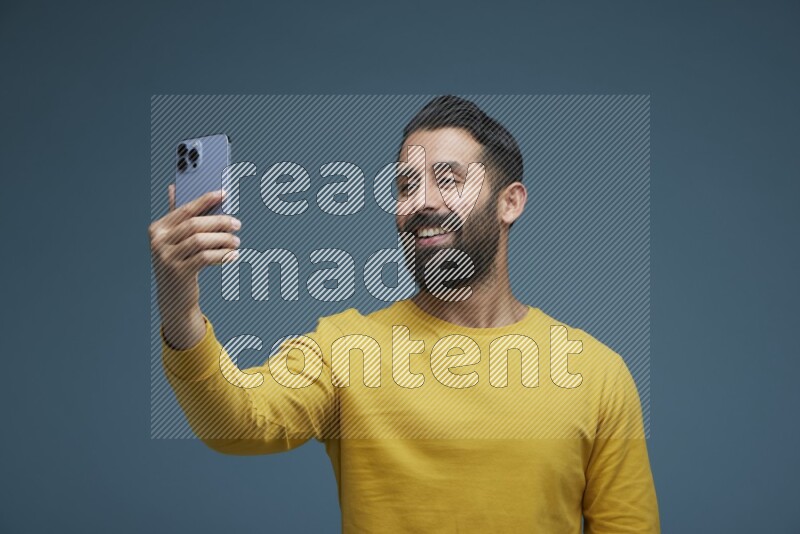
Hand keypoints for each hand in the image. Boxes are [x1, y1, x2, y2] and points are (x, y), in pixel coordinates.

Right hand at [149, 185, 240, 347]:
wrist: (174, 298)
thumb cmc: (179, 262)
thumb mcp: (175, 240)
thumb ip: (178, 216)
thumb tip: (174, 187)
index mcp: (157, 229)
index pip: (185, 209)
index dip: (205, 200)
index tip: (225, 193)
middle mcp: (158, 242)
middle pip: (194, 225)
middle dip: (219, 222)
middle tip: (237, 224)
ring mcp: (166, 258)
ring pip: (201, 241)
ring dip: (223, 240)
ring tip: (236, 241)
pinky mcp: (178, 273)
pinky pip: (205, 258)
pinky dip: (222, 255)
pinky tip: (233, 255)